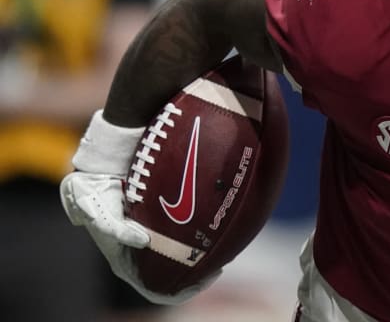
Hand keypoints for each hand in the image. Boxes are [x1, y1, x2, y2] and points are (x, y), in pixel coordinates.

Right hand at [60, 109, 217, 304]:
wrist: (95, 171)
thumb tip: (143, 240)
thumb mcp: (98, 213)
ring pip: (181, 257)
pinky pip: (182, 235)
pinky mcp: (158, 223)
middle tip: (220, 264)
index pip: (157, 292)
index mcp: (127, 263)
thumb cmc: (92, 196)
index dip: (182, 293)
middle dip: (198, 275)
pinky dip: (198, 234)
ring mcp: (151, 239)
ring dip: (201, 256)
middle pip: (175, 277)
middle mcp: (141, 255)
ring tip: (222, 249)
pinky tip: (215, 224)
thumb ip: (116, 229)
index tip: (205, 279)